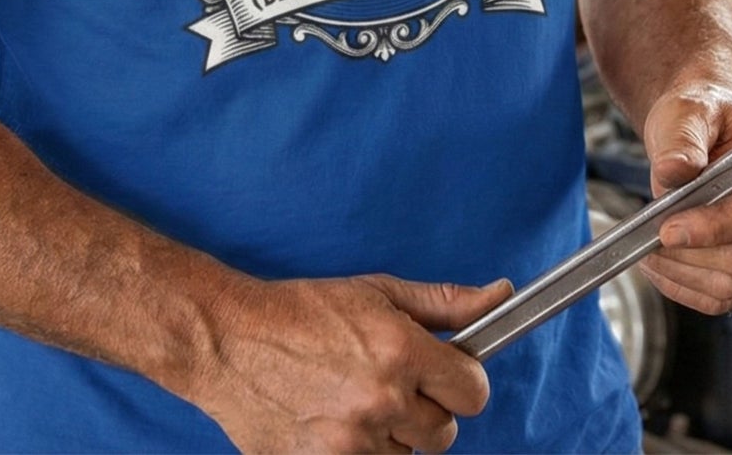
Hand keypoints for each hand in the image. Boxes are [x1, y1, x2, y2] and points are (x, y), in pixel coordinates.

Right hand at [195, 271, 511, 452]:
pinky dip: (361, 453)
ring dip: (391, 435)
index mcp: (400, 351)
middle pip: (444, 433)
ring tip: (353, 397)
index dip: (462, 381)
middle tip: (388, 381)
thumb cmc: (305, 310)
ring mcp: (351, 443)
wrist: (230, 341)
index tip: (445, 374)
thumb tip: (500, 296)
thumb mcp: (378, 292)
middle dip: (424, 408)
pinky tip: (335, 421)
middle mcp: (381, 400)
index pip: (473, 392)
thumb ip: (445, 304)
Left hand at [639, 85, 731, 315]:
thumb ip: (683, 139)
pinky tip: (662, 267)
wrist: (700, 128)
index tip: (669, 228)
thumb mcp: (687, 112)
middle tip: (649, 235)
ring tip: (649, 250)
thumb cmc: (701, 116)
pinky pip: (724, 296)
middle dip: (690, 252)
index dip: (715, 227)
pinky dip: (687, 288)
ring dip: (683, 273)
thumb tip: (675, 171)